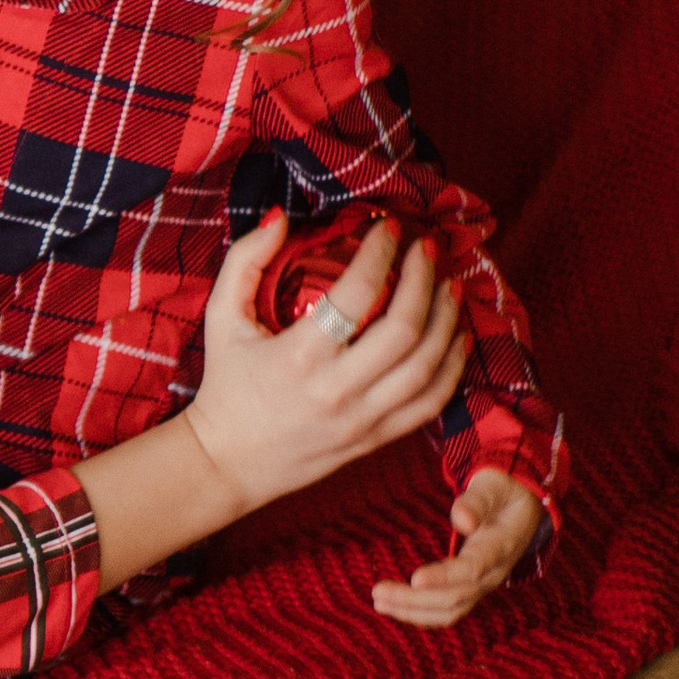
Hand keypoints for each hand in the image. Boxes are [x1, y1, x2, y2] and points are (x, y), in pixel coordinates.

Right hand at [74, 215, 468, 595]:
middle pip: (404, 329)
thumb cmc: (227, 384)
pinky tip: (457, 336)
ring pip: (427, 367)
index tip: (390, 227)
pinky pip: (431, 404)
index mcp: (298, 357)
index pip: (356, 295)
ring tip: (451, 285)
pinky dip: (453, 368)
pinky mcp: (376, 439)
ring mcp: (362, 419)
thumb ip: (246, 261)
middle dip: (424, 280)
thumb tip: (283, 217)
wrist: (228, 462)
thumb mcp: (221, 318)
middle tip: (429, 248)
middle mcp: (336, 391)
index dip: (380, 253)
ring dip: (448, 319)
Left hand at [371, 467, 543, 626]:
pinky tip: (393, 607)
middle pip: (456, 597)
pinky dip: (421, 614)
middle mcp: (494, 573)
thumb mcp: (493, 487)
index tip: (414, 579)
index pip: (473, 569)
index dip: (445, 577)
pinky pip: (448, 610)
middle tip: (378, 592)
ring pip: (451, 611)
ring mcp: (483, 585)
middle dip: (415, 599)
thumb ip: (477, 501)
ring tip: (379, 603)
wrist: (521, 508)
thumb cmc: (502, 492)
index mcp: (501, 546)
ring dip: (413, 612)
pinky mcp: (472, 589)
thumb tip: (462, 520)